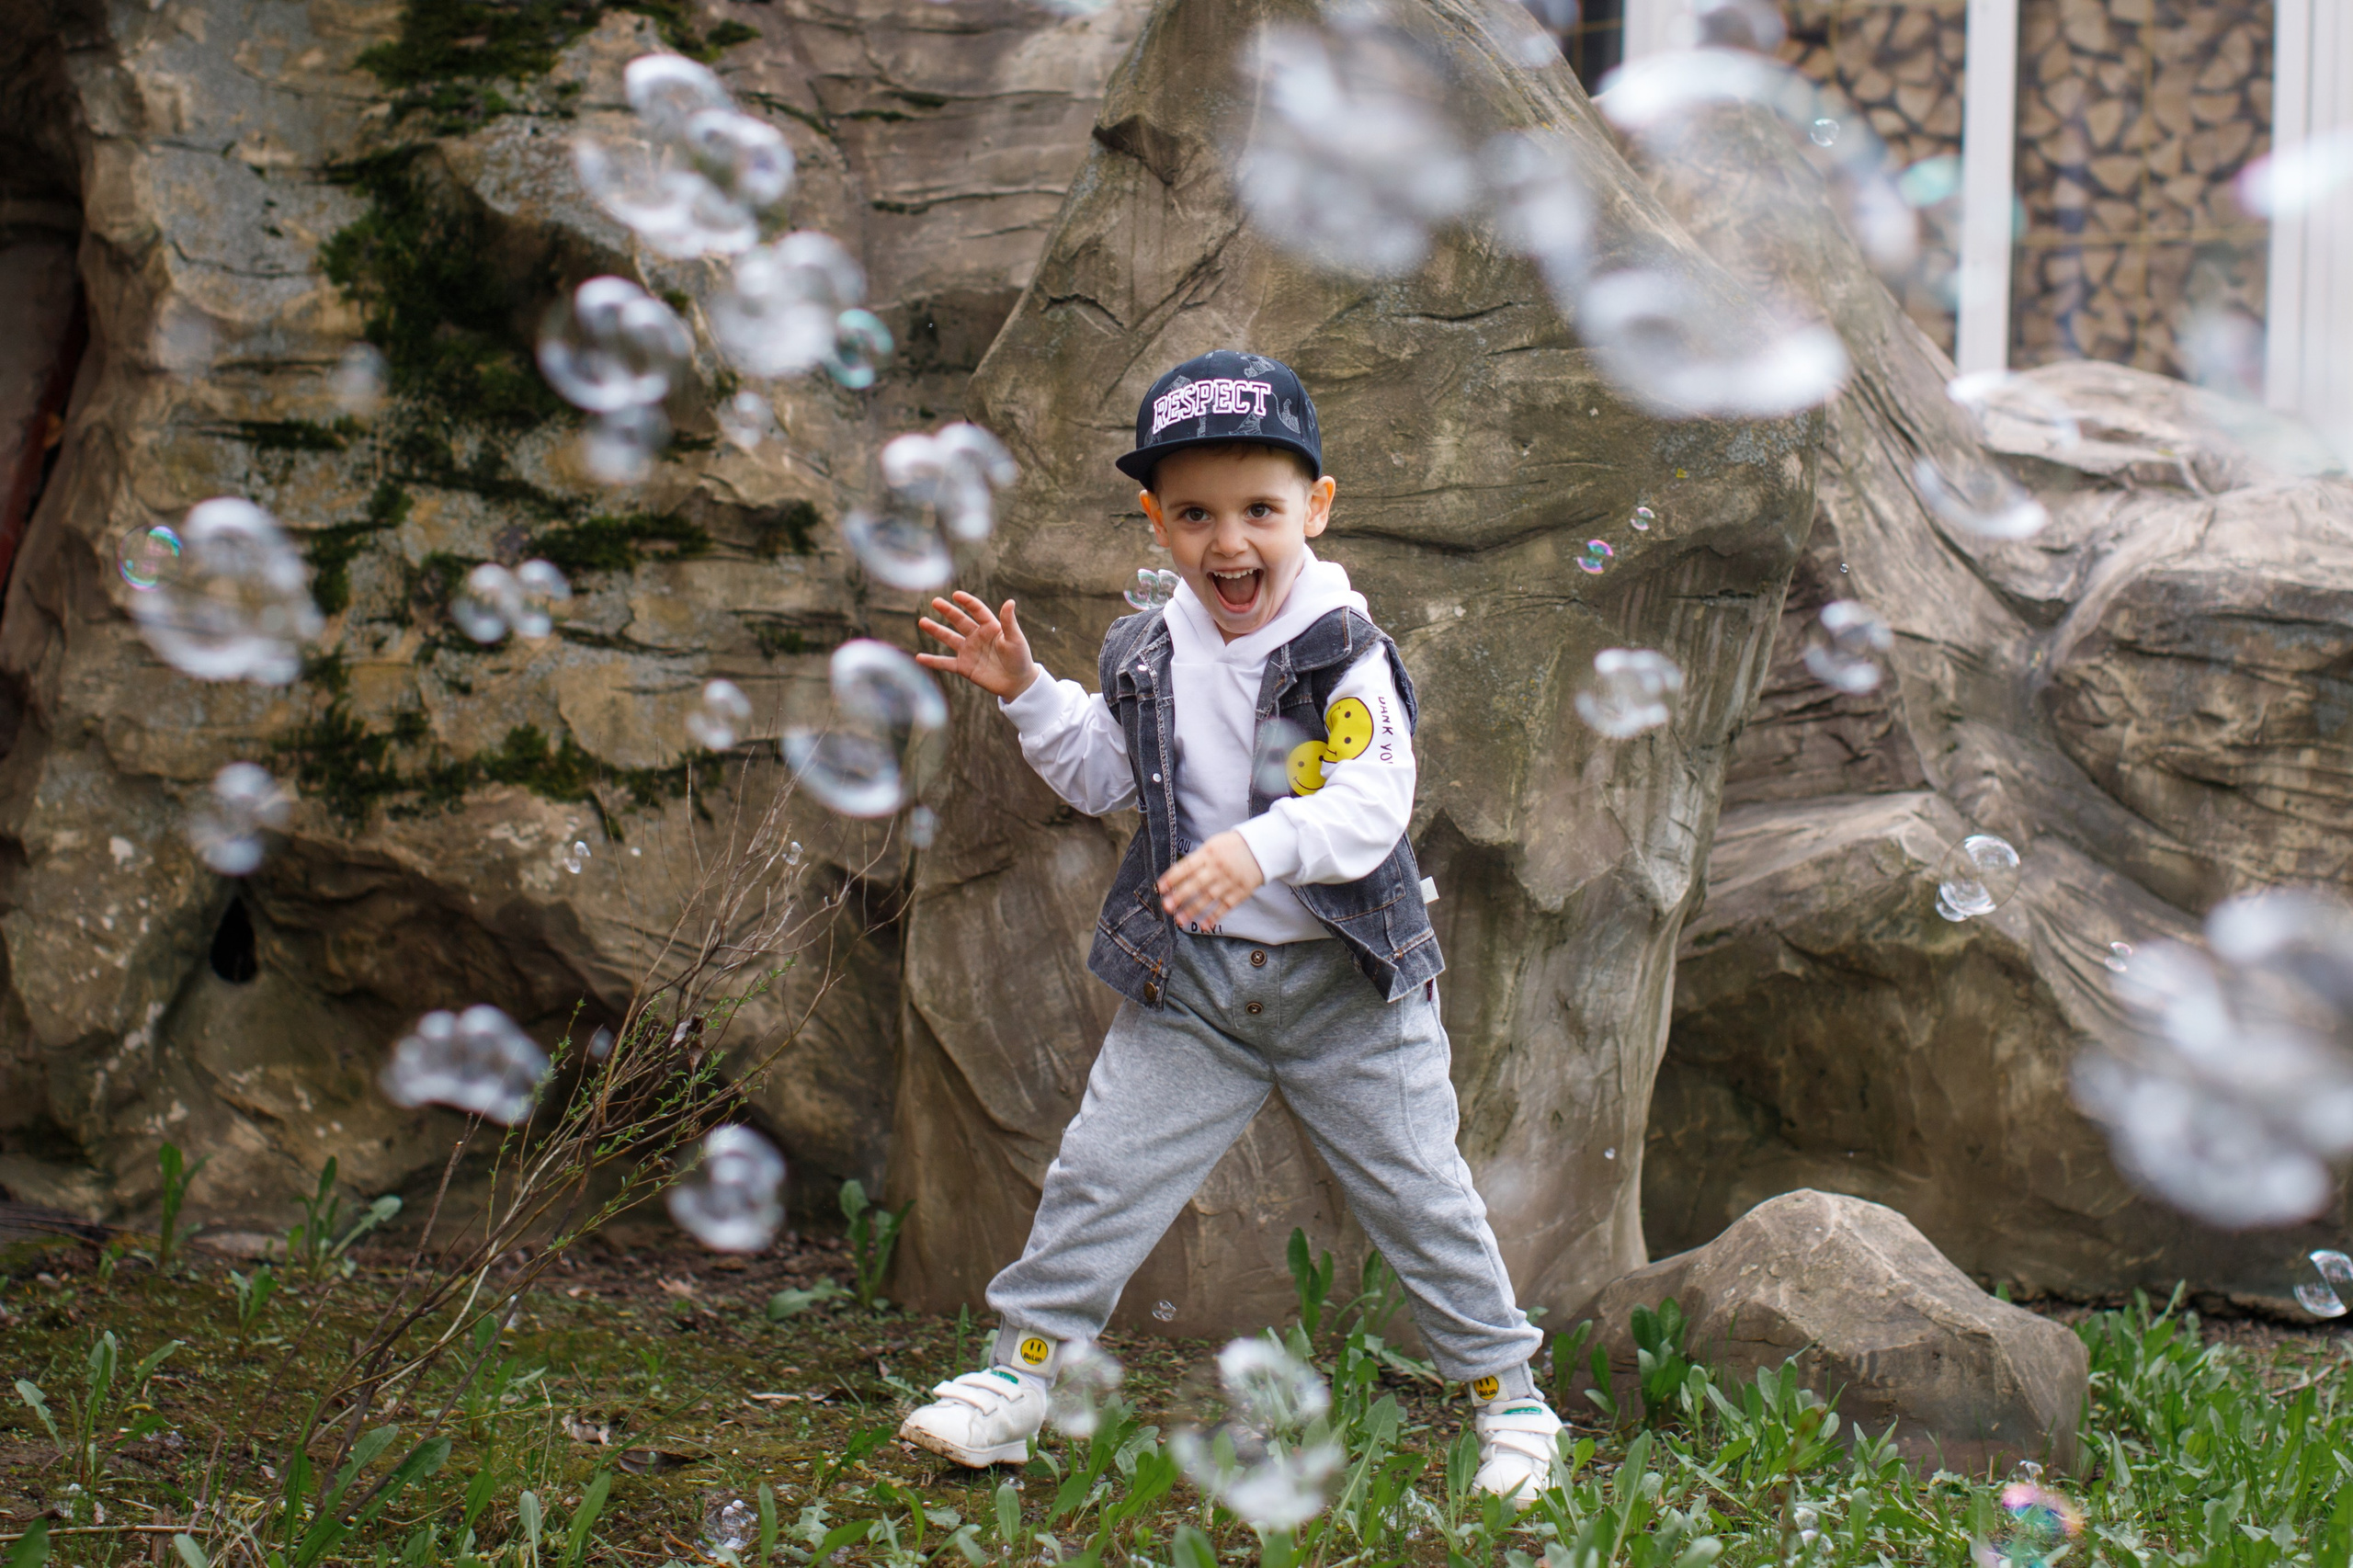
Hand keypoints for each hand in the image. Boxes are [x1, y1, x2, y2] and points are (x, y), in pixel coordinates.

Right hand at [915, 591, 1037, 700]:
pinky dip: (932, 661)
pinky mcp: (964, 667)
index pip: (977, 610)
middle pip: (959, 621)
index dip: (967, 602)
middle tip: (935, 601)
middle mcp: (977, 637)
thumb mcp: (1015, 639)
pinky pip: (945, 663)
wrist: (1018, 684)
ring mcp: (969, 651)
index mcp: (991, 627)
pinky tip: (919, 657)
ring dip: (936, 630)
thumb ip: (1009, 622)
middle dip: (947, 611)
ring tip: (922, 622)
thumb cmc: (1021, 659)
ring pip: (949, 638)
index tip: (956, 595)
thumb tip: (1010, 601)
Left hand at [1159, 831, 1265, 929]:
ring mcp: (1230, 881)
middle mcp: (1218, 868)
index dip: (1172, 878)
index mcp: (1209, 853)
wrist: (1262, 847)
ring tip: (1179, 920)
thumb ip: (1198, 859)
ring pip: (1208, 898)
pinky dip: (1214, 916)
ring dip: (1193, 910)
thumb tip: (1178, 875)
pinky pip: (1225, 906)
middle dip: (1179, 896)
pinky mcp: (1240, 892)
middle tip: (1166, 907)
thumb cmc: (1233, 846)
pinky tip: (1203, 925)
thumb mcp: (1214, 844)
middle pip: (1196, 884)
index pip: (1187, 866)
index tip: (1160, 888)